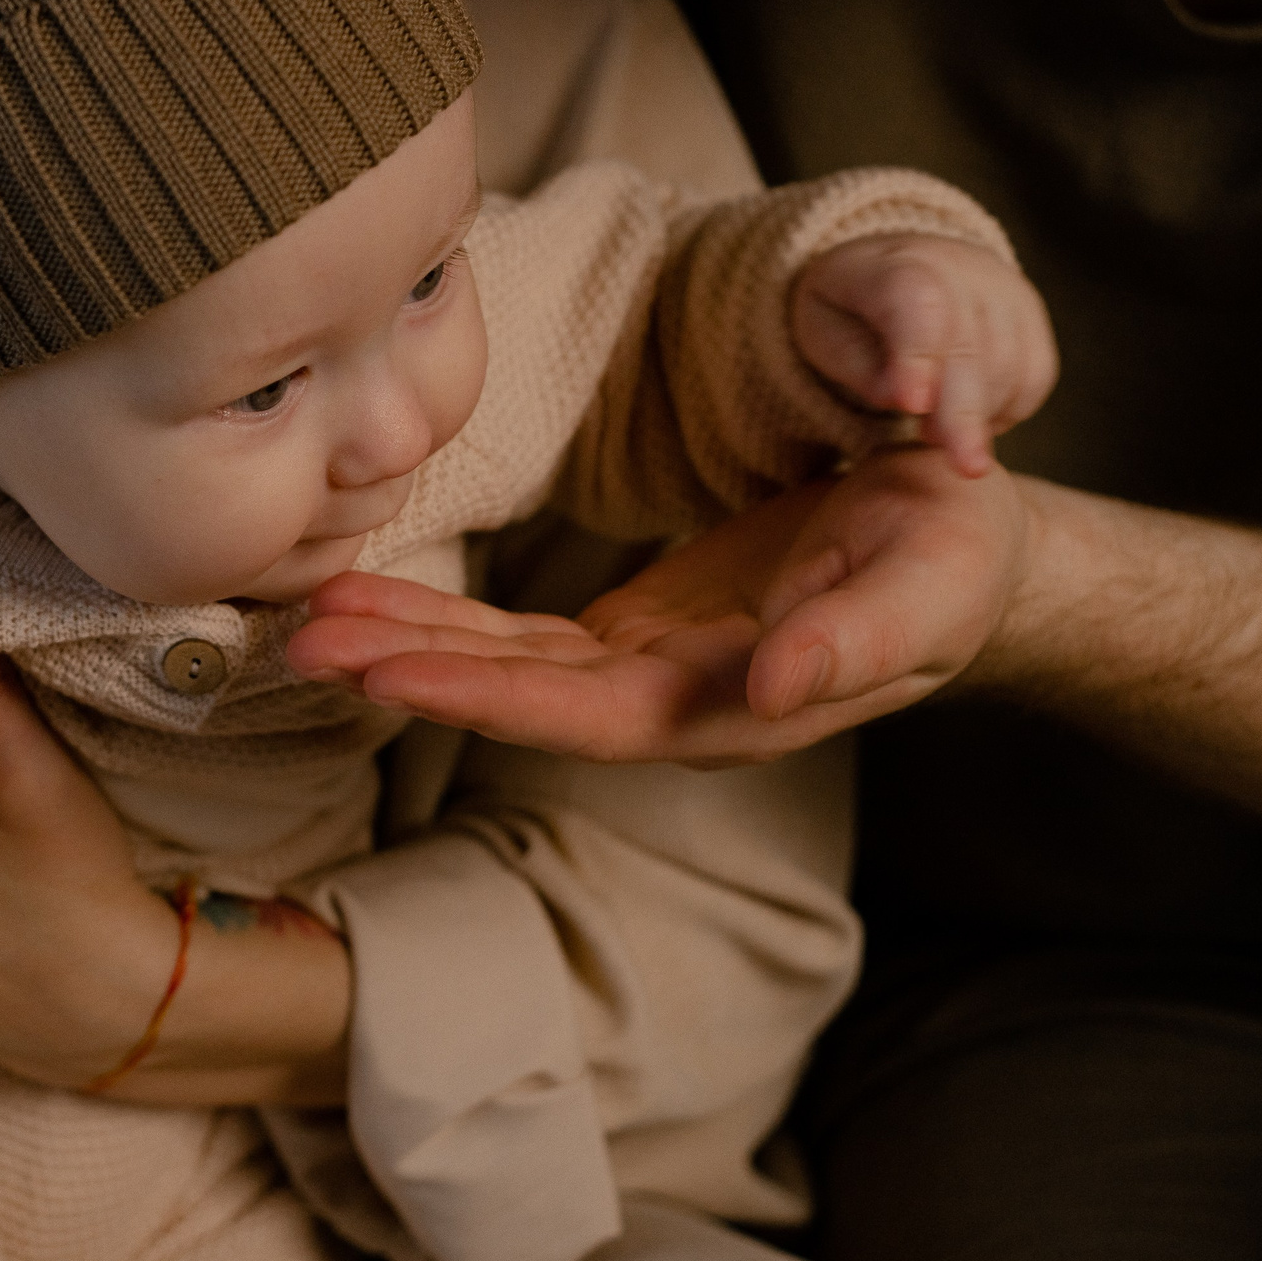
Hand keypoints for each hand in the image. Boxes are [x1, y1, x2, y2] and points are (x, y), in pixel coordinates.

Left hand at [286, 448, 1031, 763]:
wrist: (961, 546)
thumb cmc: (958, 559)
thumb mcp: (931, 581)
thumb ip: (854, 642)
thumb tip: (769, 687)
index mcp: (737, 703)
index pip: (592, 714)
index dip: (489, 695)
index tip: (389, 673)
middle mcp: (673, 702)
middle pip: (521, 696)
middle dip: (411, 671)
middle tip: (300, 647)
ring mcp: (644, 670)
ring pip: (505, 665)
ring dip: (408, 643)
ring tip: (310, 622)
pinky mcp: (630, 630)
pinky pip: (519, 631)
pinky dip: (445, 614)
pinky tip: (371, 599)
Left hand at [793, 234, 1056, 476]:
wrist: (897, 268)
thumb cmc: (849, 311)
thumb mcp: (825, 331)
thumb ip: (858, 365)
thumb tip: (902, 400)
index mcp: (894, 265)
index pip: (917, 303)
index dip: (918, 354)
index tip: (912, 404)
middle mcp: (961, 267)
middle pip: (971, 344)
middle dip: (966, 412)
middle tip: (966, 468)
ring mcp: (1005, 289)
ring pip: (1010, 365)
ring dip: (977, 417)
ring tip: (930, 435)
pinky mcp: (1032, 318)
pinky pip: (1034, 376)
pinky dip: (1005, 411)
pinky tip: (967, 421)